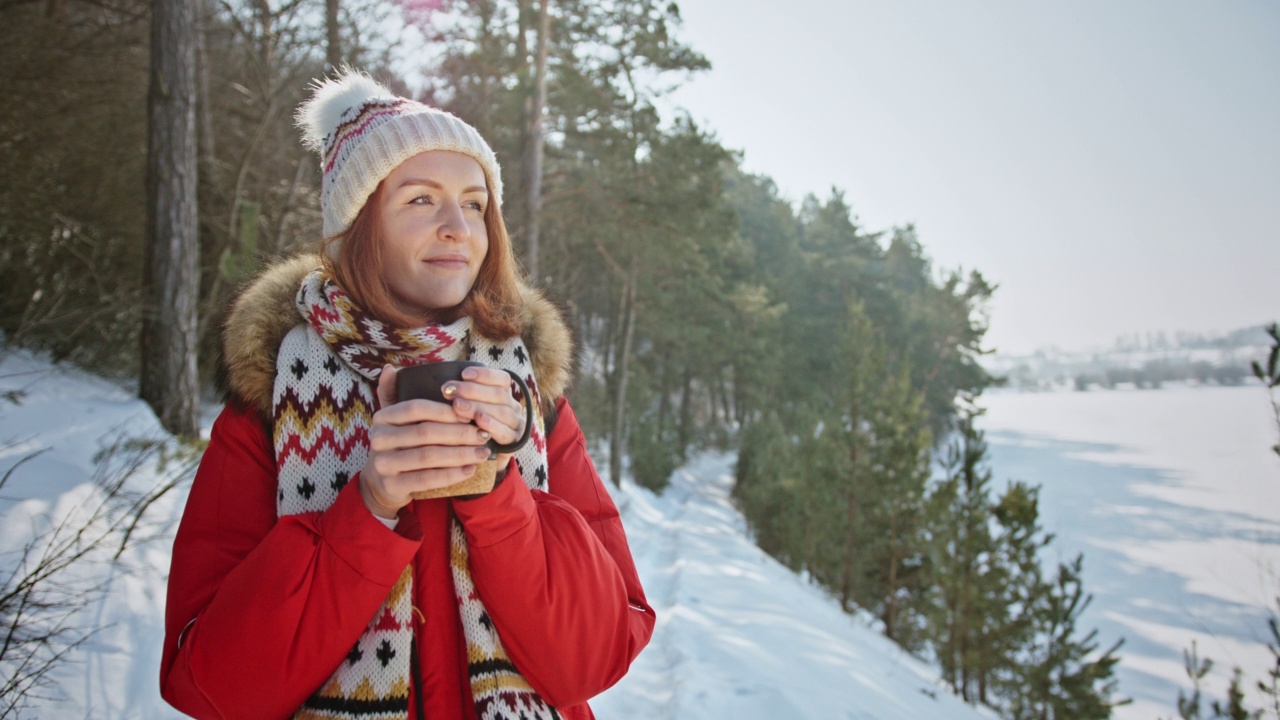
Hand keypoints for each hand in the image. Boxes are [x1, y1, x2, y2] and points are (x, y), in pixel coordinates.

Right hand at [359, 365, 494, 518]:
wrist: (382, 482)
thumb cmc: (399, 444)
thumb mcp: (394, 419)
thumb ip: (394, 392)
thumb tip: (390, 367)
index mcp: (382, 416)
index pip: (416, 408)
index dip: (445, 410)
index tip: (470, 414)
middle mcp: (378, 438)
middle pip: (425, 432)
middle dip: (459, 433)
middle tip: (482, 434)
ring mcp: (383, 463)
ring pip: (428, 456)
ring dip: (460, 454)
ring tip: (482, 452)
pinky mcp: (392, 485)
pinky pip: (426, 479)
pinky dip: (451, 474)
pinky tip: (470, 469)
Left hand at [439, 364, 527, 450]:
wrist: (480, 460)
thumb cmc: (468, 429)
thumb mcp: (466, 409)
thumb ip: (462, 396)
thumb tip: (446, 385)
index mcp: (505, 394)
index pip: (501, 379)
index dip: (484, 375)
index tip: (463, 374)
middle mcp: (514, 407)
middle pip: (499, 394)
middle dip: (472, 390)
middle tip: (450, 390)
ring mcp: (516, 425)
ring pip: (501, 411)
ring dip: (478, 406)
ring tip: (457, 405)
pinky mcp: (515, 442)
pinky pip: (505, 432)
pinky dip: (492, 425)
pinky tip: (478, 420)